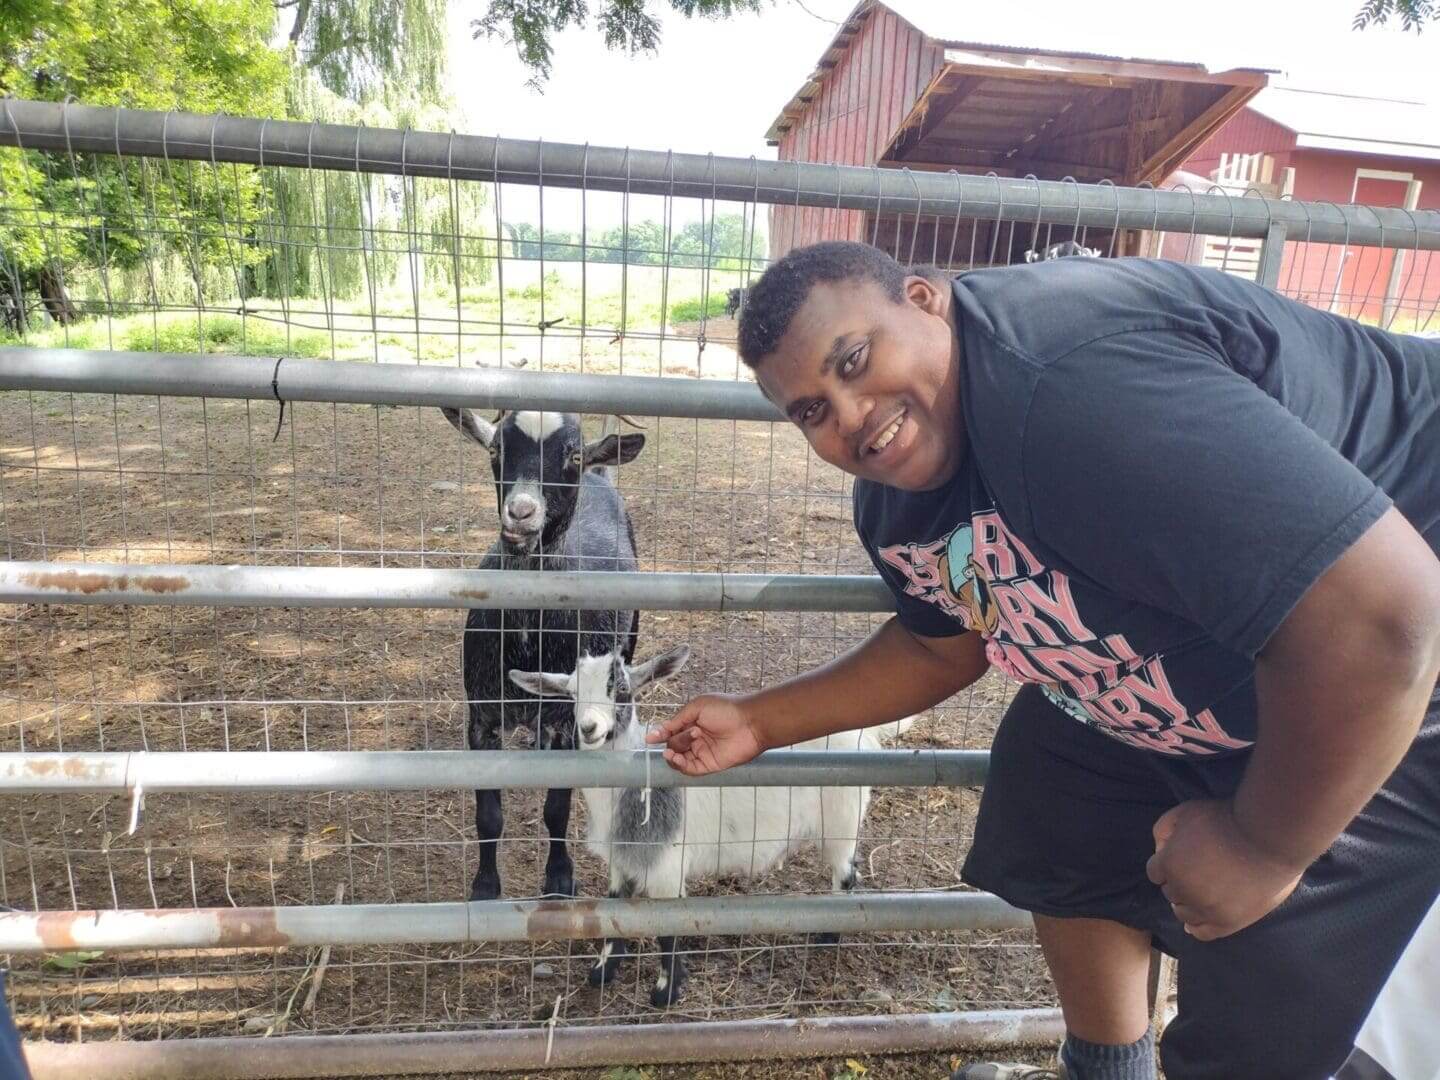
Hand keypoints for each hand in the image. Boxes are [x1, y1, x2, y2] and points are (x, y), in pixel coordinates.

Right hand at [646, 694, 764, 775]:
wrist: (750, 722)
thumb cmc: (726, 710)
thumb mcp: (697, 708)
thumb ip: (676, 721)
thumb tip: (657, 731)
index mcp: (693, 723)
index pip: (671, 732)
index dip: (660, 735)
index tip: (649, 739)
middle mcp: (696, 739)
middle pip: (673, 745)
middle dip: (676, 740)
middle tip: (693, 732)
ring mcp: (702, 752)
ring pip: (678, 758)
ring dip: (674, 754)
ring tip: (675, 750)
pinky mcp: (709, 765)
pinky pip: (689, 769)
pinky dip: (679, 765)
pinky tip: (676, 758)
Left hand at [1146, 799, 1304, 941]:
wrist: (1269, 837)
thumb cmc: (1227, 818)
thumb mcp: (1185, 811)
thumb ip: (1164, 829)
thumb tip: (1159, 850)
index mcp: (1170, 864)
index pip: (1155, 873)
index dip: (1167, 863)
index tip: (1181, 857)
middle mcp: (1184, 891)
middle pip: (1170, 892)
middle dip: (1178, 881)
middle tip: (1197, 871)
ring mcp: (1206, 909)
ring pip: (1184, 913)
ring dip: (1188, 902)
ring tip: (1203, 891)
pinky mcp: (1229, 922)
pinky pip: (1203, 933)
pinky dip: (1196, 926)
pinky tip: (1199, 919)